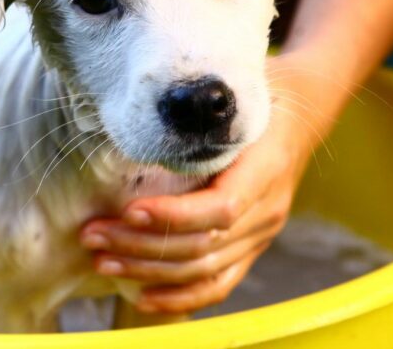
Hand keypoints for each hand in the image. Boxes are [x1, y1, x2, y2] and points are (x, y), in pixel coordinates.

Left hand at [80, 53, 336, 314]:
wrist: (300, 117)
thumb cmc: (258, 97)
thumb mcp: (235, 94)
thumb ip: (199, 114)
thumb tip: (141, 114)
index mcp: (267, 168)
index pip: (221, 208)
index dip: (173, 216)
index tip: (129, 210)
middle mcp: (268, 209)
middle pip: (203, 245)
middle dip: (141, 244)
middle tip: (93, 234)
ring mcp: (261, 234)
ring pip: (203, 269)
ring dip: (147, 269)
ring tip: (101, 258)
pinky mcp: (251, 248)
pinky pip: (217, 284)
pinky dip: (180, 298)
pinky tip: (141, 297)